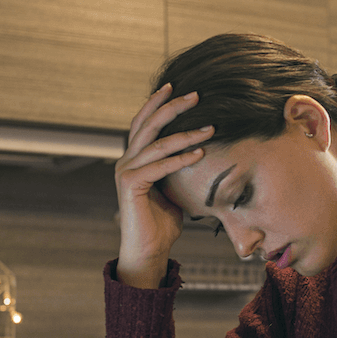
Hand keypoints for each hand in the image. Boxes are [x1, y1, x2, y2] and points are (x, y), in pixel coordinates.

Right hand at [114, 84, 213, 287]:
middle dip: (172, 107)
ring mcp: (126, 172)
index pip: (143, 123)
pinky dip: (181, 158)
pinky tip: (200, 153)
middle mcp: (126, 161)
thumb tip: (199, 154)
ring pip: (157, 144)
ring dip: (186, 134)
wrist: (148, 251)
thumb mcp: (172, 189)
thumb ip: (176, 170)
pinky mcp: (131, 185)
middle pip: (148, 125)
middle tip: (196, 95)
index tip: (175, 86)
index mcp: (133, 159)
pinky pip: (160, 166)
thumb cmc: (162, 223)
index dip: (157, 103)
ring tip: (210, 127)